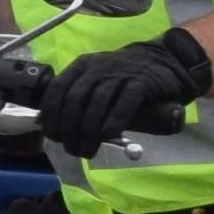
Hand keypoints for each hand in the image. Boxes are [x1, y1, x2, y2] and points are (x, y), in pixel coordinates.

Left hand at [41, 33, 213, 143]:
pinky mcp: (141, 82)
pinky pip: (124, 102)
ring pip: (97, 103)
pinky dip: (114, 121)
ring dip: (89, 131)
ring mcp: (120, 73)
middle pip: (75, 100)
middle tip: (73, 149)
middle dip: (69, 130)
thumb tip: (48, 125)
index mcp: (81, 67)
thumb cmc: (124, 79)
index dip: (52, 115)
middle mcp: (97, 68)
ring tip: (88, 151)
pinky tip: (108, 136)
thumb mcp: (96, 84)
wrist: (165, 62)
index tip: (53, 137)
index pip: (57, 89)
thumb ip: (76, 101)